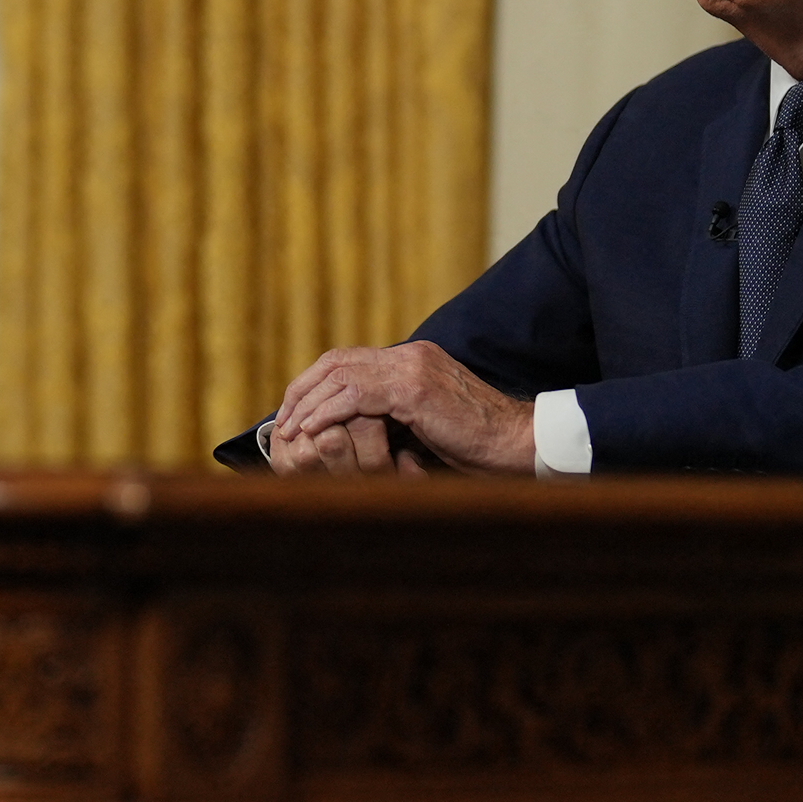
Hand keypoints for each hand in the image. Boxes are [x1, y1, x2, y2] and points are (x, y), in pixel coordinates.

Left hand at [268, 338, 538, 475]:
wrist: (520, 444)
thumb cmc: (480, 446)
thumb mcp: (430, 424)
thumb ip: (397, 417)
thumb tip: (360, 432)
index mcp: (414, 359)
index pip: (349, 360)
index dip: (316, 383)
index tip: (295, 410)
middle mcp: (411, 355)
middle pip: (337, 361)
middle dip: (304, 389)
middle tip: (282, 418)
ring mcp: (414, 368)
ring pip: (341, 374)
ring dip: (309, 402)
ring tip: (289, 428)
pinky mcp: (416, 389)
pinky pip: (357, 395)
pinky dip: (328, 412)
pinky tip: (312, 429)